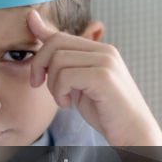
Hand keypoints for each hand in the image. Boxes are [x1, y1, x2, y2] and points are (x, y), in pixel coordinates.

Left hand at [27, 10, 161, 146]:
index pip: (61, 35)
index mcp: (100, 50)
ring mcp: (106, 62)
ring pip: (58, 60)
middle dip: (39, 64)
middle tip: (38, 84)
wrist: (132, 132)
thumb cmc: (104, 110)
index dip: (40, 35)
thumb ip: (62, 63)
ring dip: (52, 84)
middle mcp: (105, 51)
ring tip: (63, 98)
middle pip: (56, 43)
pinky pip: (65, 76)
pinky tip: (68, 104)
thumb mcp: (78, 83)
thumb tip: (38, 29)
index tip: (29, 29)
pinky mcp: (103, 77)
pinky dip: (59, 92)